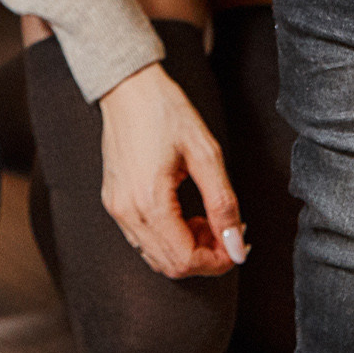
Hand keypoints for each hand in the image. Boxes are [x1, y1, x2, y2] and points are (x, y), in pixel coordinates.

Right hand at [96, 61, 244, 279]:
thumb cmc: (167, 112)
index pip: (186, 260)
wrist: (128, 87)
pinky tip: (186, 215)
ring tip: (209, 220)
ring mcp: (116, 209)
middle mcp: (127, 212)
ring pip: (156, 257)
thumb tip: (237, 248)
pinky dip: (170, 239)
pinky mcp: (114, 202)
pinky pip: (143, 240)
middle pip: (170, 265)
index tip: (239, 243)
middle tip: (228, 230)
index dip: (218, 261)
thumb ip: (224, 205)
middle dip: (206, 257)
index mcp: (149, 201)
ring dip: (188, 250)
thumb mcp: (206, 154)